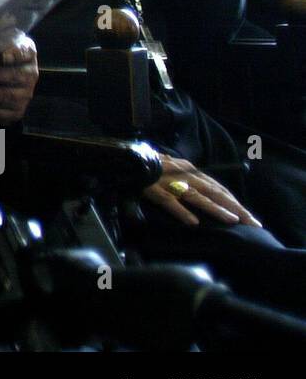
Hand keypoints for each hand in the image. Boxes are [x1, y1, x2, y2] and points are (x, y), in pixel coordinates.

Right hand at [141, 155, 262, 227]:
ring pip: (196, 196)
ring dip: (215, 208)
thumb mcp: (174, 168)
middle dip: (235, 207)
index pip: (218, 187)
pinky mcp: (154, 190)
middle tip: (252, 223)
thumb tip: (205, 192)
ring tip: (232, 220)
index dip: (234, 201)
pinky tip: (192, 222)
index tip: (249, 216)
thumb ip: (188, 178)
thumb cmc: (150, 165)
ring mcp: (169, 182)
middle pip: (214, 192)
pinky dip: (181, 211)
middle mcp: (184, 175)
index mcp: (190, 170)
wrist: (126, 155)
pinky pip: (169, 201)